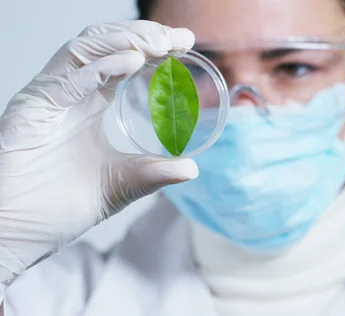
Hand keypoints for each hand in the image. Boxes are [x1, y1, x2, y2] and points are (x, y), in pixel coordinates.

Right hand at [0, 21, 198, 288]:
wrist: (19, 233)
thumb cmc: (58, 207)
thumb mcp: (121, 184)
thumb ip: (154, 173)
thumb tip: (192, 169)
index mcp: (89, 103)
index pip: (123, 60)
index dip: (154, 46)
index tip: (186, 43)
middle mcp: (70, 93)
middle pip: (106, 45)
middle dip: (144, 35)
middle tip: (178, 38)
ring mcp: (50, 97)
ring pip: (86, 49)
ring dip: (125, 40)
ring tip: (161, 43)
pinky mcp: (33, 107)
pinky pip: (69, 78)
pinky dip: (102, 66)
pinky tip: (131, 61)